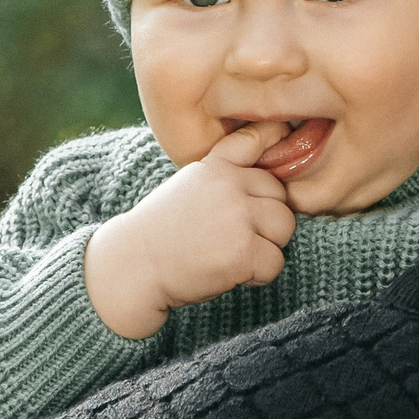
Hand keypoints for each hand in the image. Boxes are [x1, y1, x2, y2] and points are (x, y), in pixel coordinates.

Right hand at [82, 121, 296, 338]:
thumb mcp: (191, 184)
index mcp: (216, 166)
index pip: (259, 143)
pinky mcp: (243, 251)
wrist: (133, 266)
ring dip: (266, 247)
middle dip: (267, 220)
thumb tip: (275, 153)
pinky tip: (230, 273)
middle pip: (281, 197)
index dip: (266, 164)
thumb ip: (226, 169)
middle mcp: (230, 185)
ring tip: (234, 254)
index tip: (268, 170)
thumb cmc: (163, 230)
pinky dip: (258, 275)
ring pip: (284, 228)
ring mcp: (238, 217)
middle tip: (237, 238)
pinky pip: (275, 262)